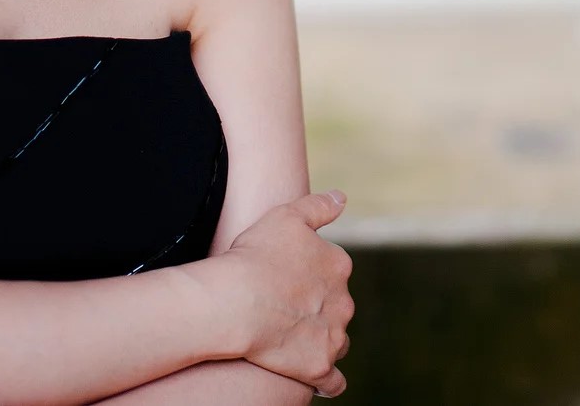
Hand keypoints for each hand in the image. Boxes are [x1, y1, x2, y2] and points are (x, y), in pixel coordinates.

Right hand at [214, 189, 355, 396]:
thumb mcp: (286, 216)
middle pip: (337, 306)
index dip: (310, 274)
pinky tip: (317, 380)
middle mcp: (343, 301)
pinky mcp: (319, 366)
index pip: (333, 270)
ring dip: (323, 340)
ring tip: (296, 341)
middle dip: (319, 308)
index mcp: (338, 265)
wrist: (236, 302)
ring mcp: (333, 336)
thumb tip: (341, 198)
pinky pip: (332, 381)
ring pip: (337, 340)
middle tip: (287, 309)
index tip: (289, 278)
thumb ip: (318, 206)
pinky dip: (327, 381)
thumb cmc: (256, 256)